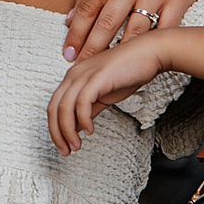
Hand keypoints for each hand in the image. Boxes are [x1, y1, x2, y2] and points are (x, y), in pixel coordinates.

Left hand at [47, 33, 167, 156]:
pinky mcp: (98, 77)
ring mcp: (85, 74)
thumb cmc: (129, 71)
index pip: (54, 106)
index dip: (55, 129)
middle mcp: (75, 74)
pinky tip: (90, 130)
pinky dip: (83, 119)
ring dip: (68, 131)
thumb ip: (89, 110)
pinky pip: (82, 102)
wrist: (149, 53)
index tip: (64, 145)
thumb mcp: (103, 95)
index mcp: (74, 77)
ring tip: (77, 145)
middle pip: (54, 108)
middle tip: (66, 151)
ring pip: (65, 107)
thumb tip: (77, 128)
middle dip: (57, 133)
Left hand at [62, 0, 203, 60]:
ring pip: (134, 30)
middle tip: (81, 66)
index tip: (67, 52)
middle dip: (92, 47)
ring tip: (106, 67)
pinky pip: (161, 30)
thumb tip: (69, 19)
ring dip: (118, 52)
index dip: (76, 32)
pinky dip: (149, 46)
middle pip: (108, 20)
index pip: (89, 5)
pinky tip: (138, 60)